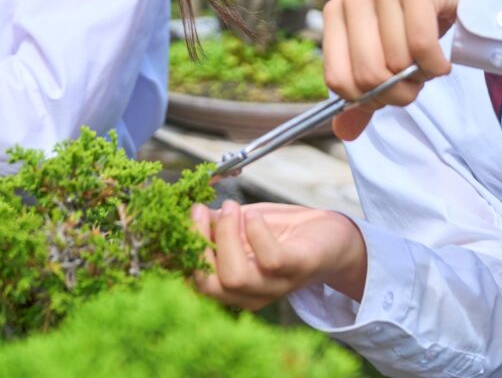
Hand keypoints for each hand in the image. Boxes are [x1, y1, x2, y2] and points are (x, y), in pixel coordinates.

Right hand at [190, 201, 367, 310]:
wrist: (331, 236)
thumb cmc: (281, 232)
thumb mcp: (240, 227)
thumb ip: (213, 225)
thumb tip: (181, 214)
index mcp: (230, 286)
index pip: (193, 282)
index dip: (175, 258)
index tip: (170, 223)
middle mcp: (249, 294)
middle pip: (208, 286)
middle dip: (197, 244)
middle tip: (199, 210)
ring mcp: (274, 286)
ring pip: (235, 277)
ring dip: (226, 236)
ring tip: (232, 207)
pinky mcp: (297, 269)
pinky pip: (270, 260)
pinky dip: (256, 234)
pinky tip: (255, 215)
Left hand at [322, 0, 465, 140]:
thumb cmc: (416, 19)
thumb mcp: (387, 55)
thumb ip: (366, 93)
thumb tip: (344, 132)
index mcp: (336, 12)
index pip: (338, 80)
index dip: (369, 98)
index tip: (392, 91)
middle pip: (368, 75)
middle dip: (399, 92)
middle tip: (416, 81)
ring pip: (397, 62)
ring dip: (422, 76)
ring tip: (430, 62)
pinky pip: (421, 46)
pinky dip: (435, 66)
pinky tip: (442, 62)